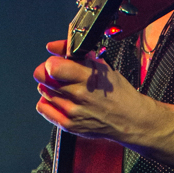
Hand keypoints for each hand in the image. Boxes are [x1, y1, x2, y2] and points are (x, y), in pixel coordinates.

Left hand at [33, 39, 156, 144]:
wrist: (130, 119)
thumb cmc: (117, 92)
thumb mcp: (102, 66)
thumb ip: (74, 54)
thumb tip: (52, 47)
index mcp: (88, 76)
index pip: (53, 67)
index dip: (51, 62)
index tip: (56, 63)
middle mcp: (79, 94)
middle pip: (43, 78)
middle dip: (47, 72)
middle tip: (56, 74)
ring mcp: (73, 111)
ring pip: (43, 92)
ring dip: (50, 87)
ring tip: (64, 89)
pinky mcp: (69, 125)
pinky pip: (44, 109)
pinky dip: (47, 102)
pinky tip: (59, 100)